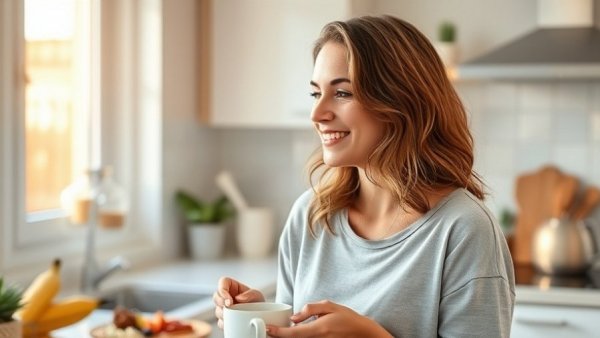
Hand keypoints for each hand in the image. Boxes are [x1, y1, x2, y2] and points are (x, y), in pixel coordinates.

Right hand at [213, 276, 264, 328]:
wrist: (261, 316)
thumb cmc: (258, 302)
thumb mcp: (257, 295)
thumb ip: (250, 294)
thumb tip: (238, 298)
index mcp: (233, 287)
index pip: (223, 282)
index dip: (222, 289)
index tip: (229, 300)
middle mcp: (227, 296)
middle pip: (216, 296)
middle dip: (220, 302)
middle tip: (229, 307)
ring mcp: (225, 308)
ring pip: (217, 310)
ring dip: (223, 314)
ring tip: (233, 316)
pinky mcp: (225, 319)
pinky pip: (220, 322)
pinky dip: (225, 324)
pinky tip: (232, 323)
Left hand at [266, 300, 391, 337]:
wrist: (364, 334)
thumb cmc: (348, 319)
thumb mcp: (330, 306)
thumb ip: (310, 310)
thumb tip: (294, 317)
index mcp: (319, 329)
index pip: (292, 334)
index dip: (277, 333)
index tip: (266, 329)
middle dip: (280, 336)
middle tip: (270, 330)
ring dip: (290, 337)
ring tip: (282, 331)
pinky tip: (296, 332)